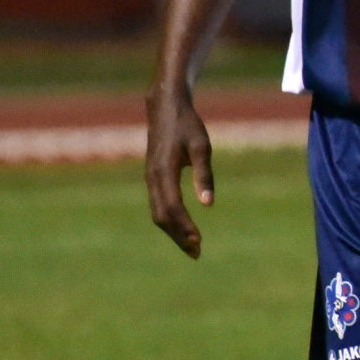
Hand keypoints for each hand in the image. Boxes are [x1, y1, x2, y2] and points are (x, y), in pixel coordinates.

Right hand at [144, 85, 215, 257]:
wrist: (165, 106)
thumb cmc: (187, 125)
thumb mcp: (202, 147)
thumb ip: (205, 175)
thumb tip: (208, 205)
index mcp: (164, 171)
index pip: (173, 207)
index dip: (185, 227)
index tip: (198, 241)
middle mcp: (153, 178)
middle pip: (162, 216)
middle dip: (178, 236)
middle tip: (197, 253)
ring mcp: (150, 178)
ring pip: (158, 213)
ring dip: (174, 231)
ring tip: (192, 246)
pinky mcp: (153, 177)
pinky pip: (158, 205)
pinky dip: (169, 220)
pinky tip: (182, 228)